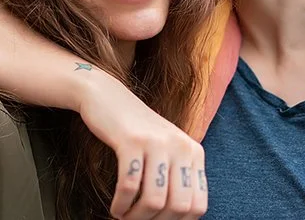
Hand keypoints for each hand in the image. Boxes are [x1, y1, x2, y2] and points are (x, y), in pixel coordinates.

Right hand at [78, 71, 206, 218]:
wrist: (107, 96)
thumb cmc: (134, 129)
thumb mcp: (165, 148)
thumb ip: (176, 176)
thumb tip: (175, 217)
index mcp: (194, 152)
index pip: (198, 205)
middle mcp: (181, 146)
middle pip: (178, 206)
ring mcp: (156, 142)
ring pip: (154, 200)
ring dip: (136, 217)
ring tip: (124, 216)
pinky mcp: (131, 141)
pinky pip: (129, 185)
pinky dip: (121, 203)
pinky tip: (116, 207)